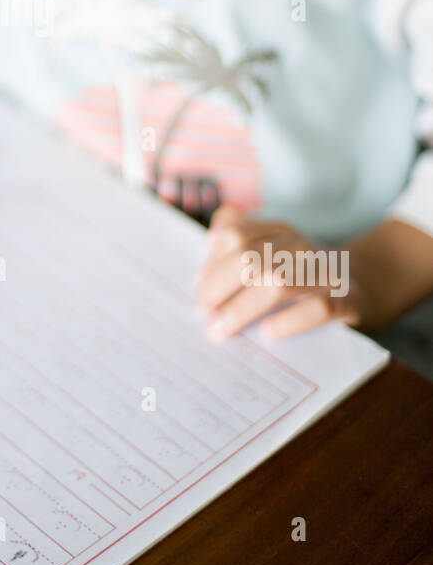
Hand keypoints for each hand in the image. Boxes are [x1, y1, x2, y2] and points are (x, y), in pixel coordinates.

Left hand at [195, 205, 370, 340]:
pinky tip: (268, 333)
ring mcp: (325, 271)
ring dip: (242, 308)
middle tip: (204, 314)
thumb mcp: (271, 249)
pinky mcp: (347, 300)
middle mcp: (301, 246)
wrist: (363, 285)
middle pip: (251, 259)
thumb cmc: (302, 273)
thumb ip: (240, 237)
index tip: (200, 290)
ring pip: (278, 281)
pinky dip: (290, 320)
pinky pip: (317, 308)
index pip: (236, 236)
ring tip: (221, 329)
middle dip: (219, 287)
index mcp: (279, 231)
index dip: (212, 264)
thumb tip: (209, 242)